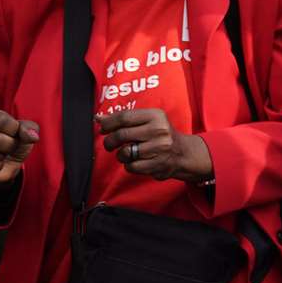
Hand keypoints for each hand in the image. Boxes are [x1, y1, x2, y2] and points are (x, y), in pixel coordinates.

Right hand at [0, 110, 38, 183]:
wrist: (7, 163)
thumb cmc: (14, 141)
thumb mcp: (26, 131)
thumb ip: (30, 129)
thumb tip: (33, 137)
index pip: (2, 121)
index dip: (14, 129)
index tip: (13, 132)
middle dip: (10, 146)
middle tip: (7, 146)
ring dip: (1, 157)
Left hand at [98, 108, 212, 182]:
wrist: (183, 154)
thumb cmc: (160, 135)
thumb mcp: (148, 121)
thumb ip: (124, 119)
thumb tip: (98, 118)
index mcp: (156, 116)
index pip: (124, 117)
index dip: (108, 123)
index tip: (103, 128)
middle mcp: (159, 130)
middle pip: (121, 134)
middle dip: (110, 141)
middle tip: (110, 143)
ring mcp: (159, 148)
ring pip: (124, 152)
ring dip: (121, 154)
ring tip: (127, 153)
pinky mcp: (157, 164)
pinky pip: (131, 166)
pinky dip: (129, 165)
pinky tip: (137, 161)